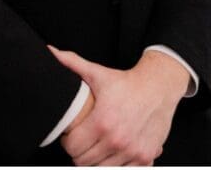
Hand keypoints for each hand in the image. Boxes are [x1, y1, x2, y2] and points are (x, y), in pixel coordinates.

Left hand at [49, 46, 188, 165]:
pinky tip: (114, 150)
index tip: (71, 134)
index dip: (68, 141)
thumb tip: (51, 52)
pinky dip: (116, 164)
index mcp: (102, 122)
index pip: (72, 148)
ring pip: (101, 169)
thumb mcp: (98, 72)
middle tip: (83, 139)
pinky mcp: (145, 158)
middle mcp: (117, 140)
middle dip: (80, 151)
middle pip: (84, 162)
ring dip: (97, 159)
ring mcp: (132, 151)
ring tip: (97, 144)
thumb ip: (72, 63)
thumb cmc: (127, 82)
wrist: (158, 87)